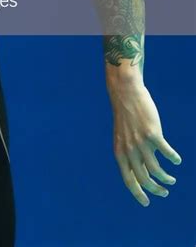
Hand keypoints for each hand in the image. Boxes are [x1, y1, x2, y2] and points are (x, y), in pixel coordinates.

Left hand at [107, 81, 181, 206]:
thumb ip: (130, 153)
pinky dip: (173, 158)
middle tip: (165, 191)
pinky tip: (177, 160)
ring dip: (166, 178)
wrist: (125, 93)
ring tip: (172, 179)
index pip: (128, 180)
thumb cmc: (125, 116)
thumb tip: (140, 171)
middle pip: (144, 179)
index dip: (138, 194)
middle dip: (156, 189)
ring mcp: (141, 143)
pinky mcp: (153, 134)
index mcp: (119, 152)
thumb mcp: (122, 137)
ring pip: (157, 170)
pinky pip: (167, 152)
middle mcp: (130, 150)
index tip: (147, 203)